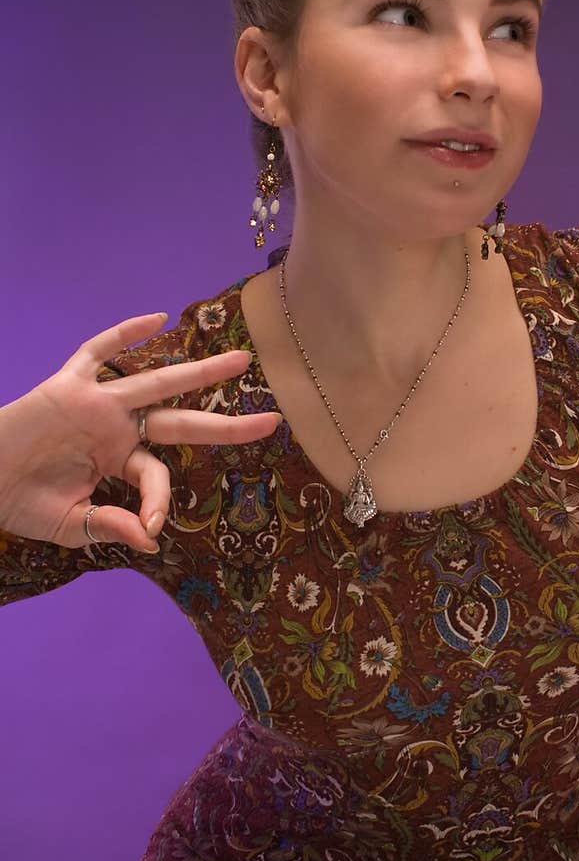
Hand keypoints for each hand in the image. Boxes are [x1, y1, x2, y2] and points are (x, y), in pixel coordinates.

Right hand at [0, 311, 280, 552]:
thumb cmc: (23, 501)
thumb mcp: (71, 525)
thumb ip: (109, 527)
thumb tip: (150, 541)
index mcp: (119, 461)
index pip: (156, 475)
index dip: (156, 501)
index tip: (150, 528)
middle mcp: (117, 427)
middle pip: (181, 421)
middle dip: (226, 423)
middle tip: (272, 421)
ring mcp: (96, 404)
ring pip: (156, 383)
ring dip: (199, 371)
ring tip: (243, 361)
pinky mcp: (67, 385)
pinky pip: (97, 351)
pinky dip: (124, 334)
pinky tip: (158, 318)